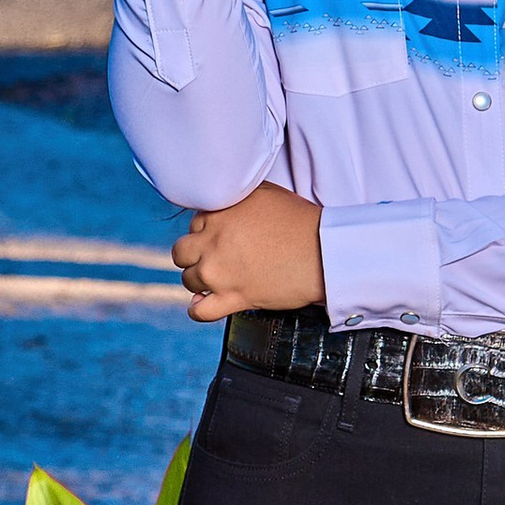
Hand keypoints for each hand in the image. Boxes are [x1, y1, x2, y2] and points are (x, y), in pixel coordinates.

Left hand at [174, 185, 326, 324]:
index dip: (208, 232)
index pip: (194, 225)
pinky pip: (199, 311)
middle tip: (215, 258)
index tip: (223, 238)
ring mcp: (220, 272)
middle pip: (182, 252)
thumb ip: (237, 196)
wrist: (323, 251)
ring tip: (218, 279)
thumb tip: (226, 199)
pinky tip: (205, 303)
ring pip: (188, 280)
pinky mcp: (233, 298)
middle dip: (195, 255)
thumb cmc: (301, 220)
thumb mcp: (264, 192)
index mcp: (218, 214)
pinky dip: (199, 309)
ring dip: (199, 280)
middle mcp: (213, 242)